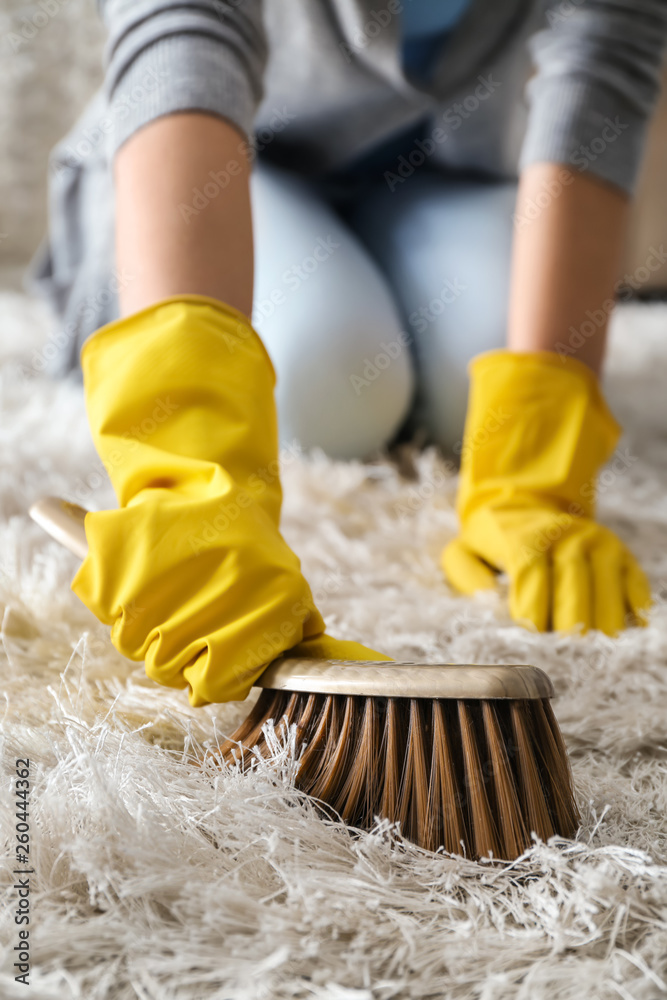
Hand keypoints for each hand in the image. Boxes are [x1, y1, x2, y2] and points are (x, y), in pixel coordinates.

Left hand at [442, 350, 650, 634]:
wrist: (527, 500)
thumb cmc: (493, 538)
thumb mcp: (464, 549)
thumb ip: (466, 576)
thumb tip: (487, 603)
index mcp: (524, 537)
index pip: (531, 578)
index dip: (532, 612)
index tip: (530, 642)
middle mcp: (565, 536)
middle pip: (573, 586)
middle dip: (570, 626)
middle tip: (568, 657)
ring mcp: (598, 542)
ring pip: (607, 586)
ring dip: (604, 624)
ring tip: (599, 653)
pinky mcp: (621, 552)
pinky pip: (634, 582)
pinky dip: (635, 608)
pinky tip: (630, 632)